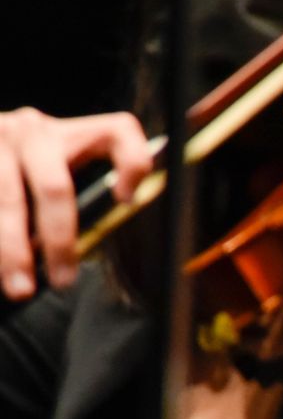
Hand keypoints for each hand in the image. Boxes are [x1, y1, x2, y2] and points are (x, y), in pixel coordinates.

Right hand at [0, 108, 150, 299]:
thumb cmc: (26, 170)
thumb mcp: (59, 168)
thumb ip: (79, 195)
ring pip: (7, 201)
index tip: (126, 200)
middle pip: (55, 187)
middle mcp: (33, 130)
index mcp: (73, 132)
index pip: (119, 132)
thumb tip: (84, 253)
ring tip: (18, 288)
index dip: (133, 164)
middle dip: (59, 239)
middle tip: (63, 281)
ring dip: (11, 250)